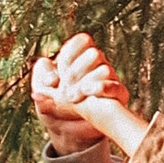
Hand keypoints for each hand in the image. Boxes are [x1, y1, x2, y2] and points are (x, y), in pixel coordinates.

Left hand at [35, 34, 146, 157]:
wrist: (71, 121)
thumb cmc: (57, 98)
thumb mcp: (45, 87)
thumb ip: (45, 79)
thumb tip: (50, 80)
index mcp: (82, 55)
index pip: (83, 41)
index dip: (70, 53)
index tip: (60, 66)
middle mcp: (99, 63)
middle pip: (94, 54)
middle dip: (76, 71)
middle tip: (64, 87)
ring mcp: (111, 78)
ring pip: (105, 70)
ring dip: (85, 84)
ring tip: (71, 97)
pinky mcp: (118, 94)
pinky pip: (117, 87)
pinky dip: (102, 89)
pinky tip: (87, 93)